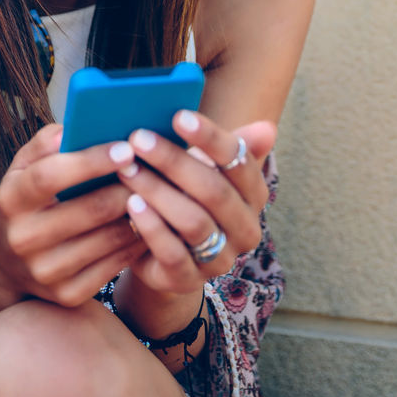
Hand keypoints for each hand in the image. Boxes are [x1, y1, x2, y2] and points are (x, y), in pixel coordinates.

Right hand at [0, 124, 145, 309]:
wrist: (6, 264)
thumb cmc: (26, 201)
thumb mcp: (23, 168)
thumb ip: (45, 143)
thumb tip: (72, 128)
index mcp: (12, 199)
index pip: (52, 176)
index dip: (91, 161)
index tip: (126, 147)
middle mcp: (24, 238)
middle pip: (90, 210)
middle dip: (128, 187)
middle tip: (152, 170)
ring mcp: (46, 271)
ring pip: (109, 239)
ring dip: (138, 214)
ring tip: (156, 194)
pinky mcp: (67, 294)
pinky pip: (114, 265)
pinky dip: (135, 242)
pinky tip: (146, 224)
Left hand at [113, 111, 275, 293]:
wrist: (160, 252)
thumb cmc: (184, 195)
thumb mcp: (203, 168)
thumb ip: (226, 147)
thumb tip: (268, 127)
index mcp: (254, 195)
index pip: (239, 161)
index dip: (211, 138)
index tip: (179, 116)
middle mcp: (246, 229)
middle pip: (214, 191)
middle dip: (173, 161)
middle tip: (138, 139)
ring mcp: (221, 259)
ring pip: (193, 222)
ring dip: (157, 192)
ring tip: (128, 169)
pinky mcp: (191, 280)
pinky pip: (174, 254)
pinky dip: (152, 227)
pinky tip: (132, 204)